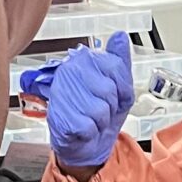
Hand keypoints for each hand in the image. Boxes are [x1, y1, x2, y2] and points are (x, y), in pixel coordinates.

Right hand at [45, 32, 136, 171]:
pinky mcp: (59, 116)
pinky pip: (89, 126)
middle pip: (109, 90)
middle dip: (112, 106)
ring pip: (100, 109)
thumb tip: (120, 36)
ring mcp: (62, 93)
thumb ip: (119, 61)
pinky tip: (82, 129)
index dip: (122, 88)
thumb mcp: (118, 86)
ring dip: (101, 121)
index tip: (115, 95)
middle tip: (101, 110)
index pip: (116, 66)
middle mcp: (69, 71)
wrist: (85, 144)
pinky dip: (91, 132)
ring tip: (91, 119)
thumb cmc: (100, 114)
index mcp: (84, 59)